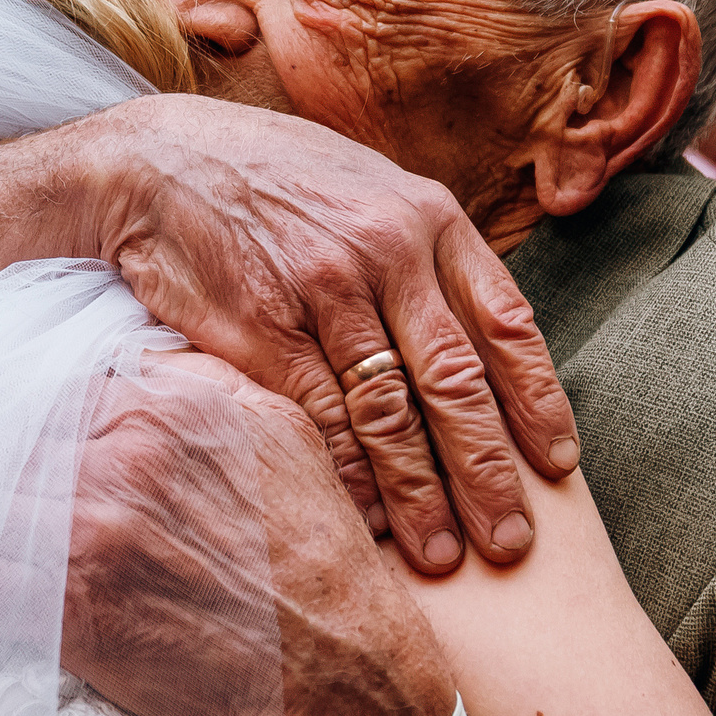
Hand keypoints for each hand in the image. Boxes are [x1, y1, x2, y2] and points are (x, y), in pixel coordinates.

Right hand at [0, 93, 581, 576]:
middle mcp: (388, 252)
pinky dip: (347, 478)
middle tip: (512, 542)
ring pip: (391, 413)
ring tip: (444, 555)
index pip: (508, 324)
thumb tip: (486, 339)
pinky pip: (320, 419)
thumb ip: (429, 254)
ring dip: (421, 494)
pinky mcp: (263, 328)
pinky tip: (367, 522)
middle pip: (458, 383)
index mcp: (431, 217)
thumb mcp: (372, 187)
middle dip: (489, 473)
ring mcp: (324, 291)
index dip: (538, 403)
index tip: (557, 466)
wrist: (158, 160)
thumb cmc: (277, 180)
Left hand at [61, 349, 457, 715]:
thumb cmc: (314, 560)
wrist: (333, 670)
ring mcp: (90, 527)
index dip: (12, 404)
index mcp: (170, 404)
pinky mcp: (66, 603)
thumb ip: (202, 382)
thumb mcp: (281, 434)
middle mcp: (124, 454)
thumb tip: (136, 355)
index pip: (47, 378)